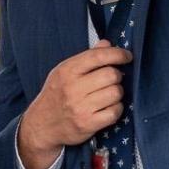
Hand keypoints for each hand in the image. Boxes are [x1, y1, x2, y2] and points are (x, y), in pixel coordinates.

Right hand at [16, 42, 132, 168]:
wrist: (41, 124)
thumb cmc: (56, 95)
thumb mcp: (63, 72)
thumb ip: (86, 57)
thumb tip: (107, 44)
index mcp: (67, 71)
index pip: (98, 56)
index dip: (117, 54)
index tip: (127, 56)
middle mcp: (73, 88)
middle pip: (111, 75)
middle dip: (117, 76)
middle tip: (111, 80)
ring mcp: (80, 107)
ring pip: (116, 93)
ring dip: (117, 93)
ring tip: (107, 95)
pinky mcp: (88, 124)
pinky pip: (115, 112)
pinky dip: (116, 109)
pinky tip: (107, 108)